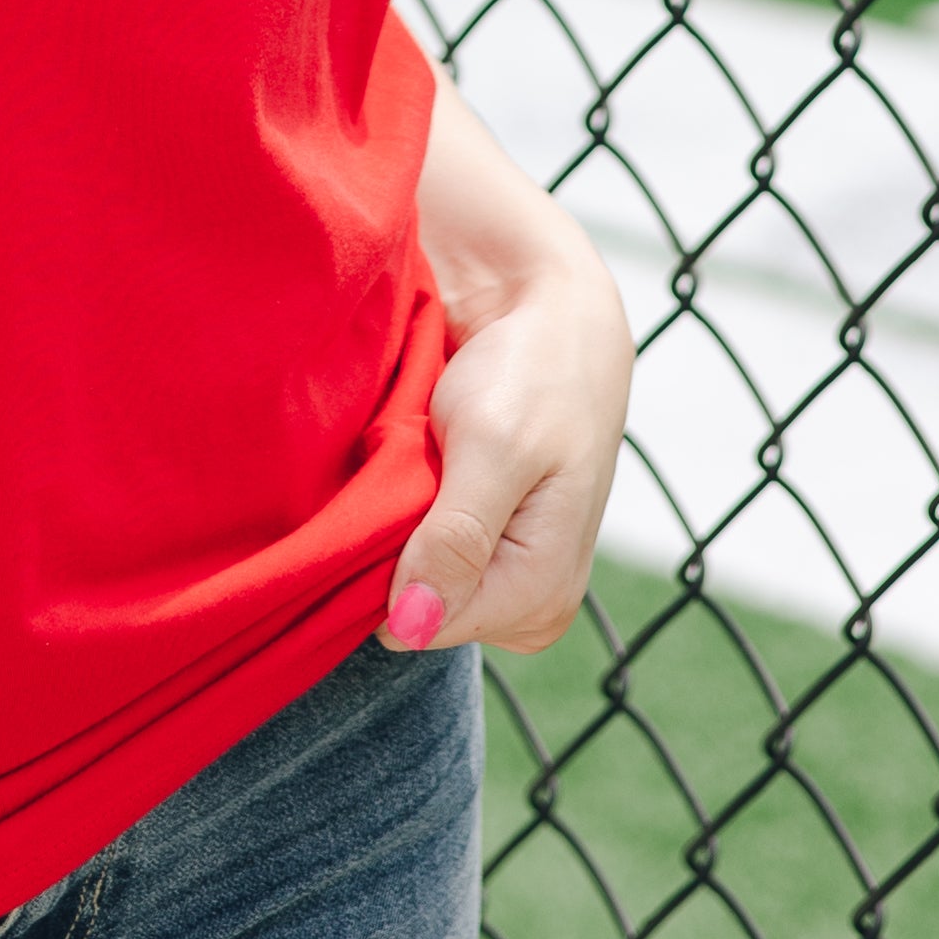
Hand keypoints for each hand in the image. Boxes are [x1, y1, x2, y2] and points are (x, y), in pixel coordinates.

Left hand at [380, 210, 630, 658]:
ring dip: (400, 524)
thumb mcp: (493, 447)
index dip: (388, 568)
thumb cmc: (531, 371)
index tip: (398, 494)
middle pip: (418, 611)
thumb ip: (456, 540)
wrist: (550, 311)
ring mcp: (507, 576)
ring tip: (427, 460)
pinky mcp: (486, 544)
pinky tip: (425, 466)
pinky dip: (408, 511)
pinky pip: (422, 553)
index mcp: (540, 595)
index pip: (421, 626)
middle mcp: (529, 603)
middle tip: (420, 468)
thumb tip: (411, 627)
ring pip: (413, 582)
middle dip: (397, 547)